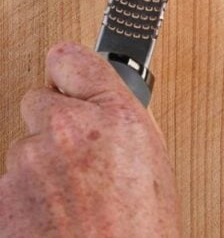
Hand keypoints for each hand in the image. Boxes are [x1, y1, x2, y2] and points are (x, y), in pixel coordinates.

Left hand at [0, 43, 178, 235]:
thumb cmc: (140, 231)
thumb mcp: (152, 163)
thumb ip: (120, 124)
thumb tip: (103, 111)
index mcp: (114, 116)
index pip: (70, 58)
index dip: (69, 71)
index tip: (70, 76)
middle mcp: (67, 131)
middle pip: (38, 101)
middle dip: (53, 123)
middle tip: (77, 154)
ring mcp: (27, 163)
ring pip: (23, 147)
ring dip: (39, 166)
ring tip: (71, 198)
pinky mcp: (1, 197)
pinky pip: (8, 184)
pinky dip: (22, 200)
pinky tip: (52, 218)